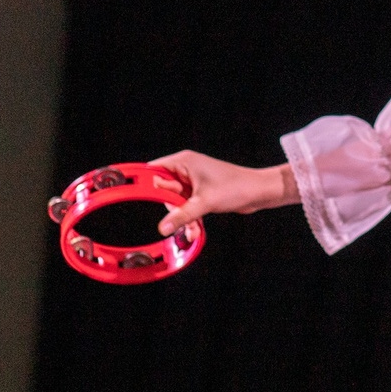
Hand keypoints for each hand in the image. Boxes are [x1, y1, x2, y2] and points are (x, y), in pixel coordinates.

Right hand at [121, 151, 295, 235]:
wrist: (259, 192)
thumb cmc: (236, 188)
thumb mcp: (204, 203)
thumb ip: (181, 215)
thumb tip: (162, 228)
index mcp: (183, 161)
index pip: (152, 170)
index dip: (143, 184)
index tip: (130, 196)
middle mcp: (186, 169)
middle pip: (162, 190)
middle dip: (169, 207)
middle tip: (178, 218)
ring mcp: (193, 182)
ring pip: (174, 202)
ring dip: (180, 216)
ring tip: (191, 228)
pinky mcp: (200, 193)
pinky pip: (185, 207)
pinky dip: (188, 217)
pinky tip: (193, 229)